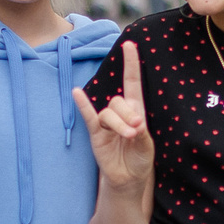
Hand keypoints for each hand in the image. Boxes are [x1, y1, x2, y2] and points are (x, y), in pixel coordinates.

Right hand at [71, 40, 154, 190]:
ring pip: (108, 112)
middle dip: (128, 114)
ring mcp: (106, 122)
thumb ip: (141, 132)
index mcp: (136, 111)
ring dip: (119, 123)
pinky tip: (77, 93)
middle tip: (135, 131)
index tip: (130, 44)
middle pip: (119, 101)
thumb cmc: (140, 159)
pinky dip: (83, 105)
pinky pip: (88, 116)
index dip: (131, 64)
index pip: (132, 83)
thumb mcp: (147, 146)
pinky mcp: (96, 134)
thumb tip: (135, 122)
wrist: (128, 179)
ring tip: (129, 136)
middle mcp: (120, 113)